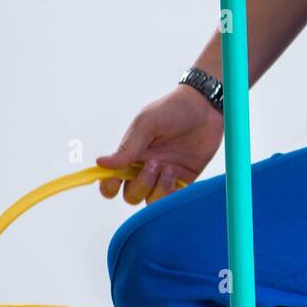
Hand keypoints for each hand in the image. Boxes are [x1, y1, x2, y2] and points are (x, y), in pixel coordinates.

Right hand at [96, 86, 224, 204]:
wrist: (206, 106)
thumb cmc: (174, 109)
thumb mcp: (148, 123)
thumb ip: (128, 147)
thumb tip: (100, 163)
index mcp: (132, 155)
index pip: (112, 179)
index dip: (108, 186)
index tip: (114, 180)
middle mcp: (145, 168)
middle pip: (131, 195)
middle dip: (140, 185)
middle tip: (154, 163)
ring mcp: (164, 175)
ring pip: (151, 200)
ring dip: (158, 189)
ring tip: (170, 168)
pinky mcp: (184, 180)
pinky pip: (172, 199)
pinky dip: (172, 194)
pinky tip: (178, 174)